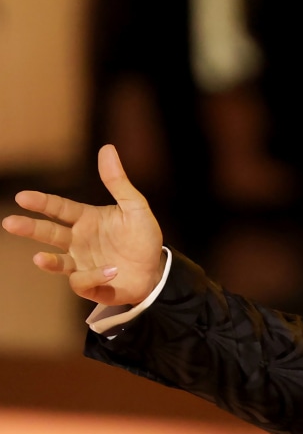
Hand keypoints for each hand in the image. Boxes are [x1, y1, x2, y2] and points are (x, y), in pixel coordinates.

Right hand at [2, 144, 164, 306]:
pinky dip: (94, 275)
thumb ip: (118, 182)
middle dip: (30, 228)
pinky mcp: (91, 285)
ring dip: (49, 262)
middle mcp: (78, 241)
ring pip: (57, 263)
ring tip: (39, 258)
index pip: (59, 208)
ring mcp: (81, 264)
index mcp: (86, 219)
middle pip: (49, 233)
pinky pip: (83, 281)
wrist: (156, 269)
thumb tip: (107, 148)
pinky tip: (110, 270)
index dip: (42, 202)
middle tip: (10, 222)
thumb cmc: (143, 237)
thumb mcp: (135, 206)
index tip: (22, 197)